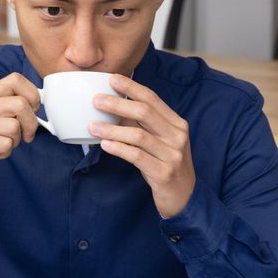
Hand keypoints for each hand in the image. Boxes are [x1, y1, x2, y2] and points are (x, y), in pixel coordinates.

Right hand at [0, 73, 39, 189]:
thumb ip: (10, 108)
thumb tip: (38, 102)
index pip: (15, 80)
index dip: (32, 94)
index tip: (34, 110)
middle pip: (20, 104)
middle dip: (31, 123)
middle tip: (27, 134)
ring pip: (14, 127)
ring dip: (16, 141)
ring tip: (2, 144)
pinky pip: (5, 144)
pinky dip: (6, 152)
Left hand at [89, 74, 194, 217]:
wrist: (185, 198)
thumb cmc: (166, 165)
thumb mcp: (159, 142)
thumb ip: (141, 126)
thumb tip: (113, 108)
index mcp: (176, 123)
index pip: (153, 99)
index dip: (132, 87)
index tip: (112, 79)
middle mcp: (177, 136)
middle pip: (145, 113)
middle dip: (118, 104)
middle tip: (96, 100)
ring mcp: (173, 155)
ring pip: (138, 135)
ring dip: (112, 129)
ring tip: (92, 126)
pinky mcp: (164, 173)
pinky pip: (137, 156)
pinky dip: (119, 149)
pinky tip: (105, 145)